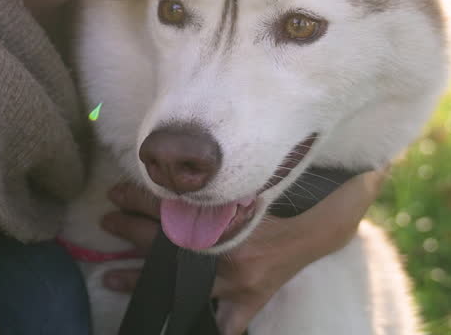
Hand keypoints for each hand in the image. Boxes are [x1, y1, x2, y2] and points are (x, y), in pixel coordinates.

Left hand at [100, 166, 388, 334]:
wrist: (344, 211)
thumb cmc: (316, 175)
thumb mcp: (278, 157)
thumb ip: (242, 151)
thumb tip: (212, 135)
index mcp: (234, 217)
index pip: (172, 208)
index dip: (139, 199)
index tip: (116, 191)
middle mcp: (232, 251)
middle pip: (167, 244)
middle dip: (132, 232)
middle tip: (106, 221)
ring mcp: (242, 278)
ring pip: (181, 281)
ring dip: (142, 277)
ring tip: (110, 274)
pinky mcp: (256, 295)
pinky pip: (228, 319)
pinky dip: (210, 323)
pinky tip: (179, 326)